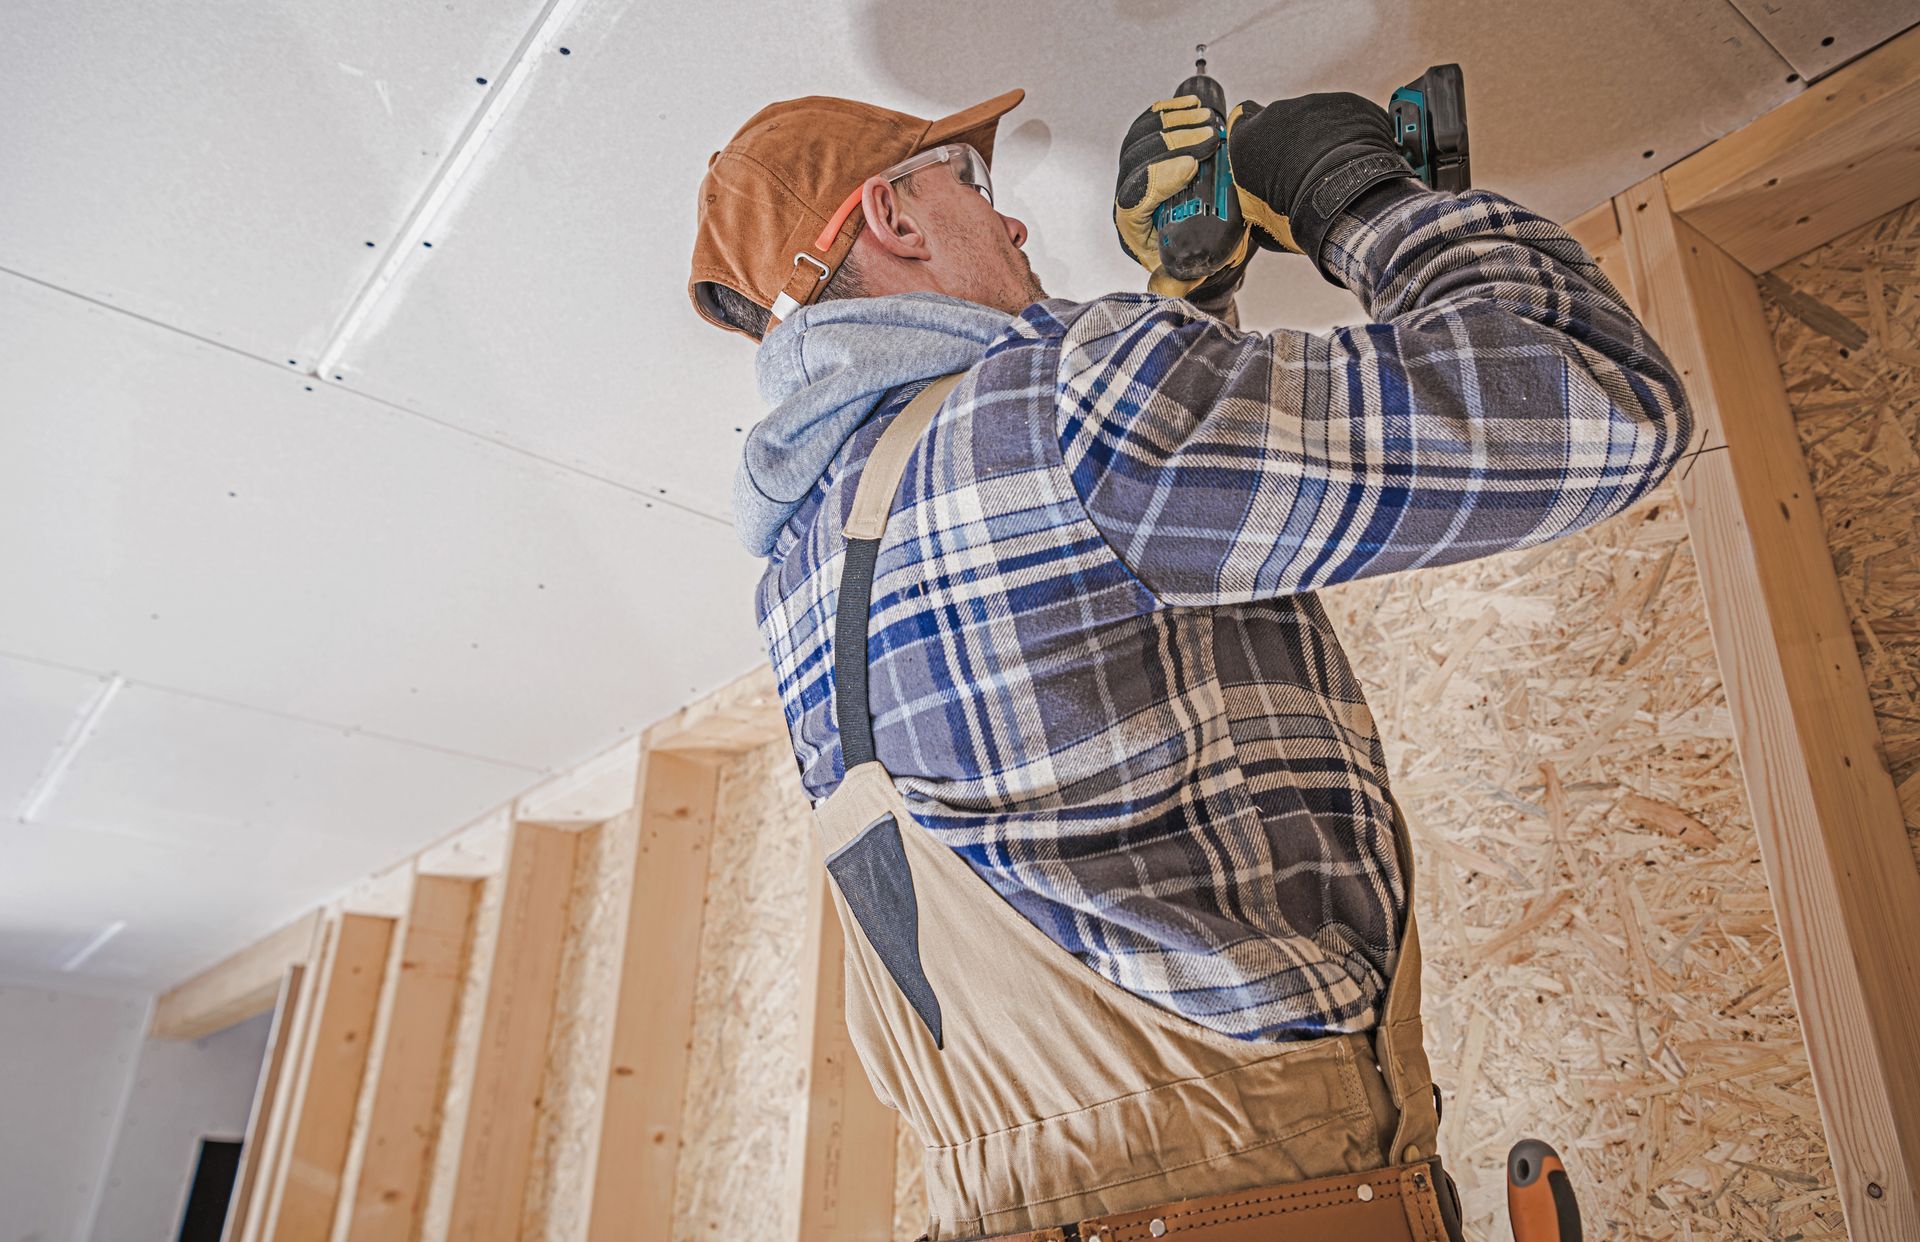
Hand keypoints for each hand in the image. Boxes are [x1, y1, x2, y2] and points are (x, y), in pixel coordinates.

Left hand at [1114, 95, 1251, 296]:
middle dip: (1173, 143)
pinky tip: (1192, 108)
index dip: (1157, 179)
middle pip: (1138, 159)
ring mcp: (1135, 169)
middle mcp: (1128, 194)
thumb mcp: (1181, 274)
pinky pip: (1149, 124)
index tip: (1190, 167)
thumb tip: (1166, 286)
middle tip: (1209, 138)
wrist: (1187, 240)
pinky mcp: (1146, 150)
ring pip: (1142, 137)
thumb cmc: (1182, 254)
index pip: (1133, 197)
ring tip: (1208, 122)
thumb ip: (1176, 282)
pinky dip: (1170, 112)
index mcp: (1132, 225)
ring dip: (1175, 124)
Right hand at [1226, 92, 1413, 273]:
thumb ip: (1253, 199)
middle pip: (1280, 120)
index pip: (1240, 122)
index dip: (1253, 137)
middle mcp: (1275, 113)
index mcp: (1246, 139)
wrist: (1342, 199)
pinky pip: (1346, 116)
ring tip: (1334, 169)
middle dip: (1291, 141)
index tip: (1263, 150)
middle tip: (1304, 172)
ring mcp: (1312, 104)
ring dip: (1321, 137)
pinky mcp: (1347, 102)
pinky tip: (1355, 160)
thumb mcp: (1260, 219)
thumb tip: (1260, 213)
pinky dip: (1351, 134)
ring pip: (1314, 116)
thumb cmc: (1298, 213)